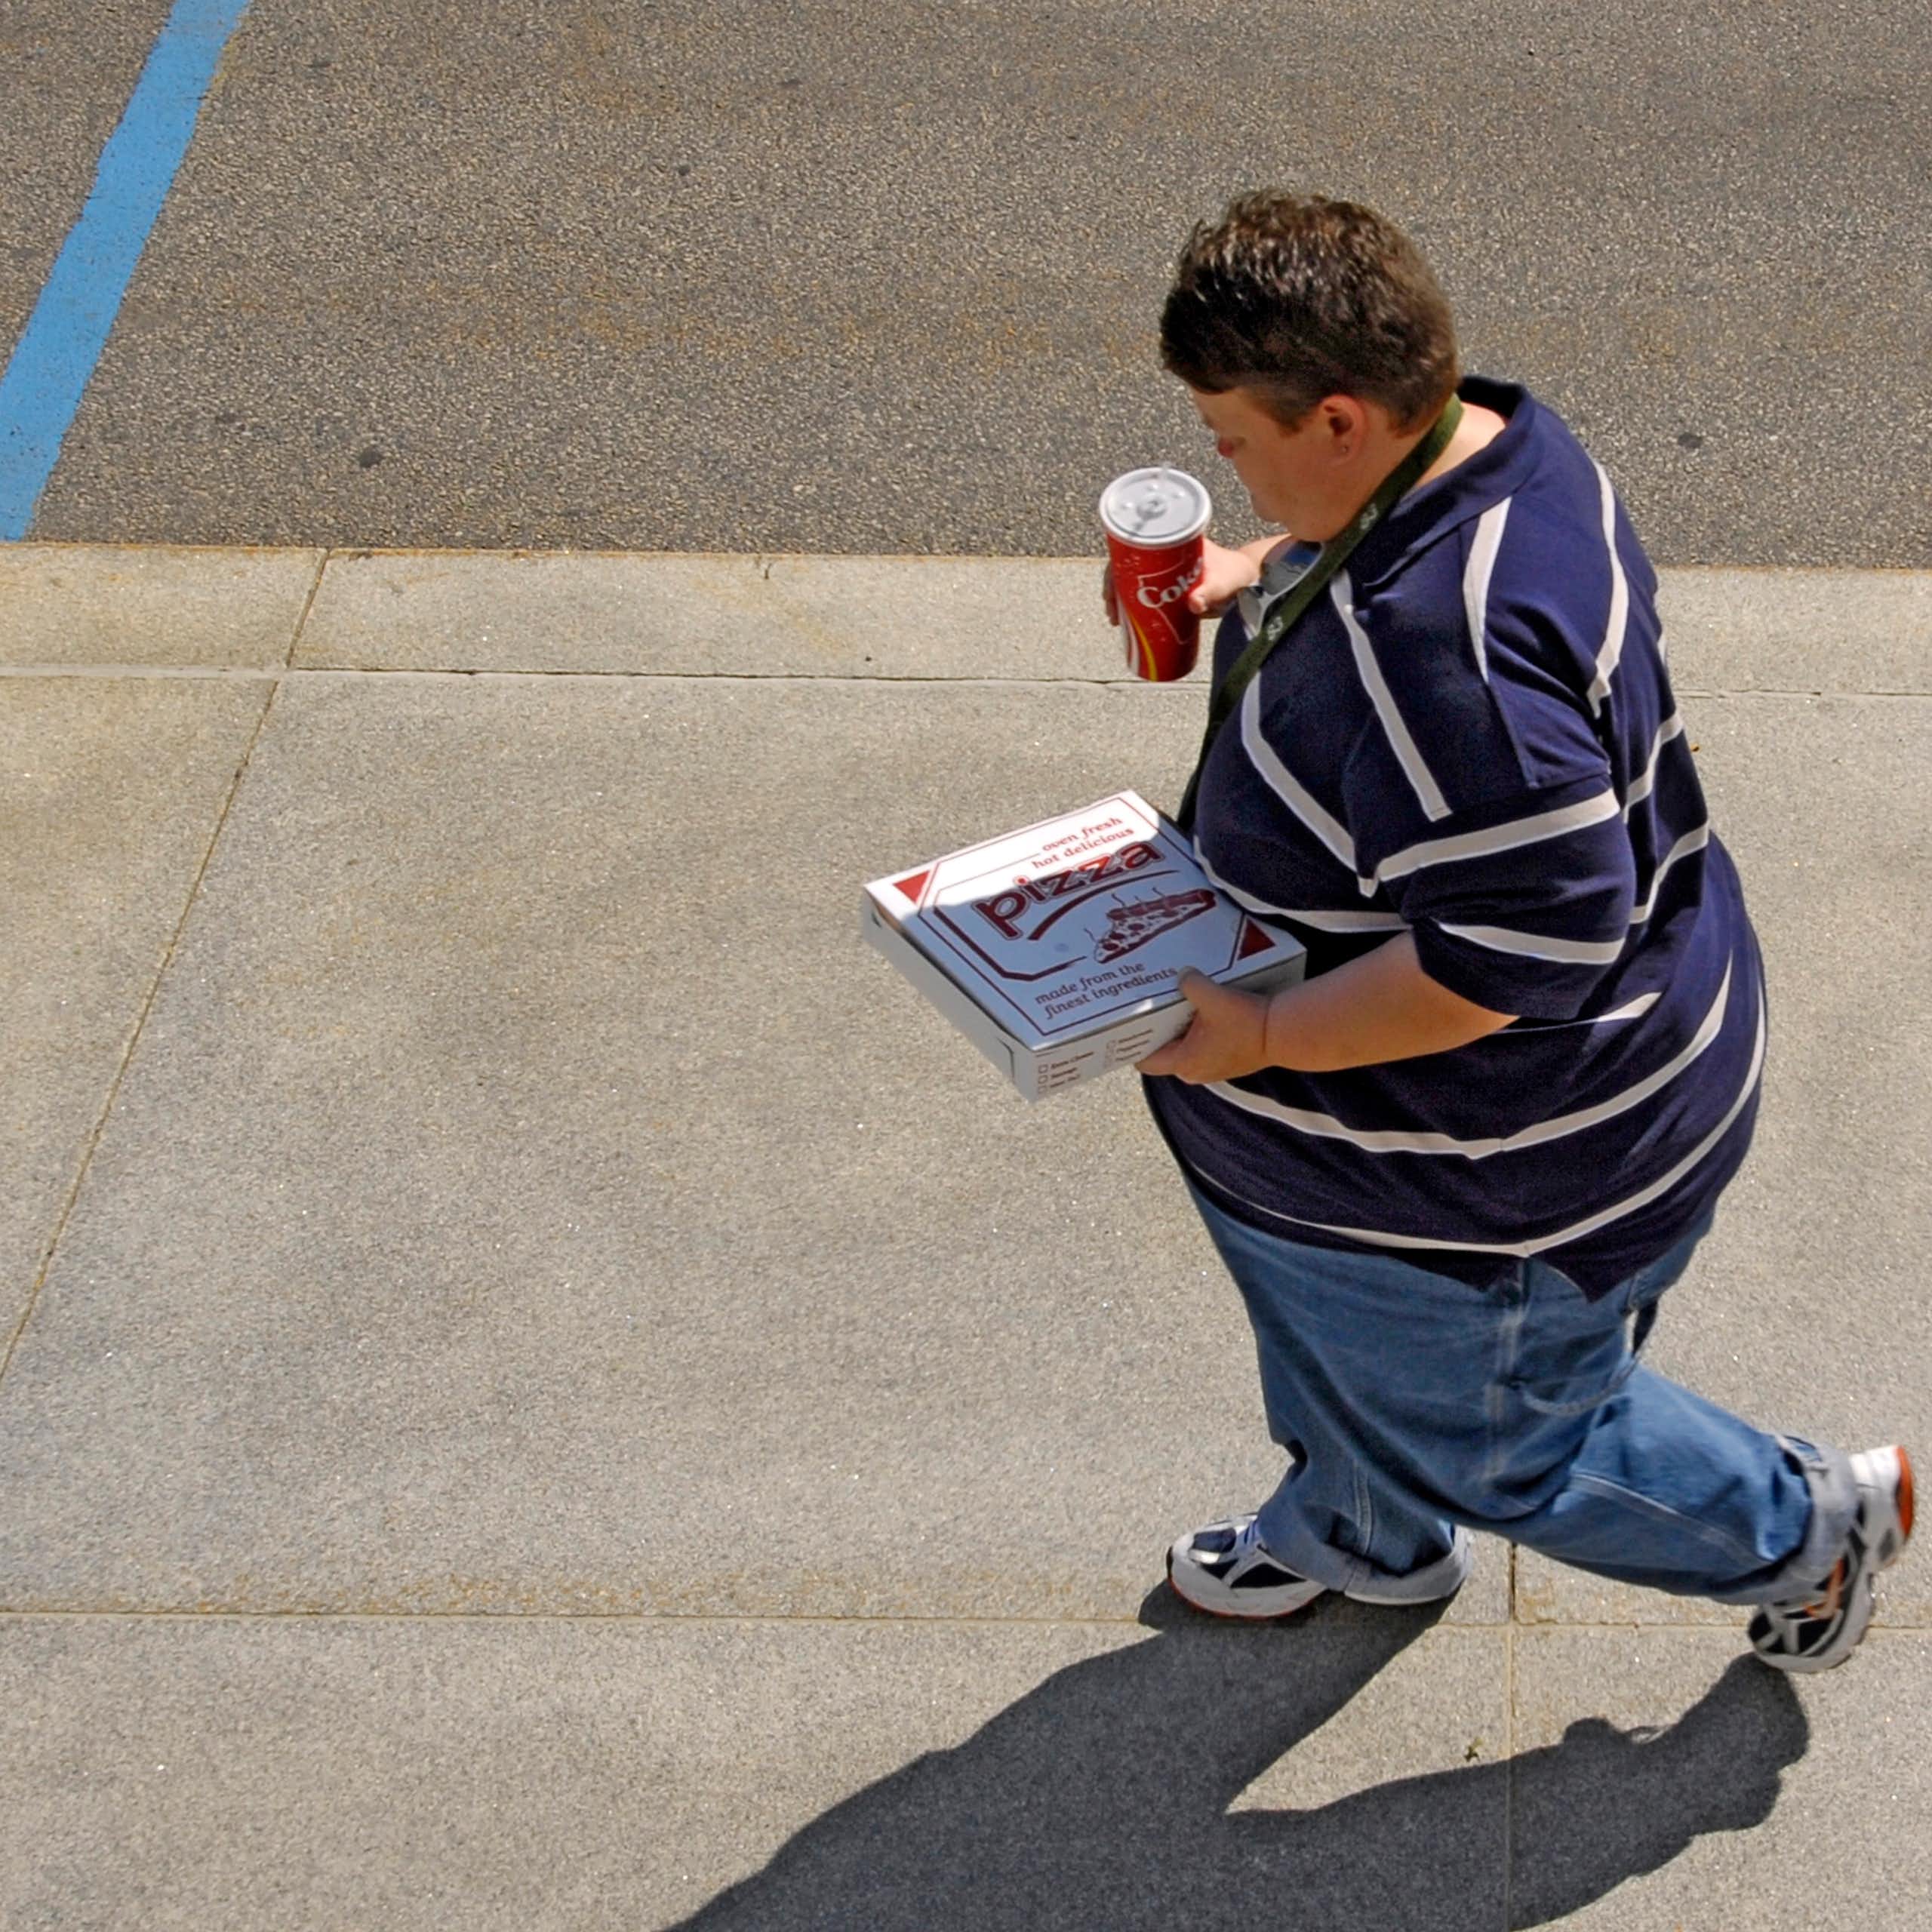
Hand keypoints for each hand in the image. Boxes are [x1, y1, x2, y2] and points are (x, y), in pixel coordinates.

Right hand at [1101, 536, 1263, 627]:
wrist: (1249, 579)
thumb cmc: (1237, 574)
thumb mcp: (1224, 582)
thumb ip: (1212, 592)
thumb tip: (1193, 605)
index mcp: (1173, 540)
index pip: (1134, 546)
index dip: (1116, 565)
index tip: (1111, 586)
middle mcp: (1164, 552)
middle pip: (1127, 564)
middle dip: (1113, 587)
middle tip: (1112, 611)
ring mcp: (1165, 569)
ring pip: (1132, 579)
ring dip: (1119, 598)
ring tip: (1116, 620)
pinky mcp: (1168, 585)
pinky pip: (1143, 591)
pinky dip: (1131, 604)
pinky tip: (1124, 621)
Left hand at [1135, 970, 1273, 1082]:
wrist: (1284, 1032)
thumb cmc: (1246, 1020)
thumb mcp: (1212, 996)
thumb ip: (1189, 983)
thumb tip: (1182, 975)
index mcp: (1184, 1063)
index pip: (1145, 1061)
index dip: (1132, 1044)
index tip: (1124, 1025)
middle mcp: (1195, 1072)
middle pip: (1163, 1052)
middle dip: (1155, 1031)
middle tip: (1146, 1008)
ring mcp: (1213, 1068)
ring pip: (1183, 1048)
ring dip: (1178, 1029)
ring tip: (1171, 1004)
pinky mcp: (1227, 1059)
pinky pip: (1202, 1045)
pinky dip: (1196, 1030)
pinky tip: (1198, 1010)